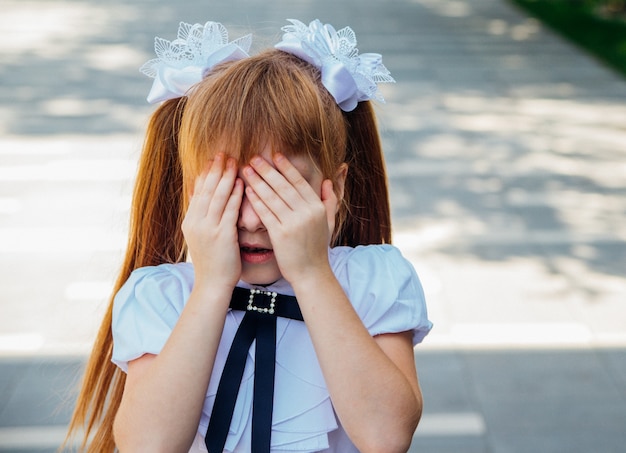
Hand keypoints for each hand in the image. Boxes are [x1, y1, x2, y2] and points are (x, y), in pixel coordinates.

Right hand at [182, 153, 243, 290]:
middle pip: (206, 189)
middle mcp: (195, 222)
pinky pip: (229, 210)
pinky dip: (235, 195)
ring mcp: (207, 228)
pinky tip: (241, 184)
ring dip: (226, 177)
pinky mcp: (221, 235)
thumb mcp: (201, 237)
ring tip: (234, 162)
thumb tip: (203, 198)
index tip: (212, 159)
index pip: (197, 191)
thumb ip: (202, 217)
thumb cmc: (212, 262)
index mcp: (190, 221)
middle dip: (215, 169)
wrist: (212, 285)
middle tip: (223, 153)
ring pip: (217, 196)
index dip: (205, 173)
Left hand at [242, 153, 338, 282]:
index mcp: (317, 208)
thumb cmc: (317, 248)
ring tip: (247, 170)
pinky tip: (247, 191)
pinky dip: (256, 200)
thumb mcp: (328, 223)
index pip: (299, 182)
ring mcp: (293, 223)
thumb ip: (329, 201)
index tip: (276, 155)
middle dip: (267, 170)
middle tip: (255, 157)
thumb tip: (327, 181)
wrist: (311, 273)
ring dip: (258, 181)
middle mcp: (307, 213)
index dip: (286, 167)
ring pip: (272, 197)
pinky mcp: (280, 235)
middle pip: (283, 186)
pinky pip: (266, 213)